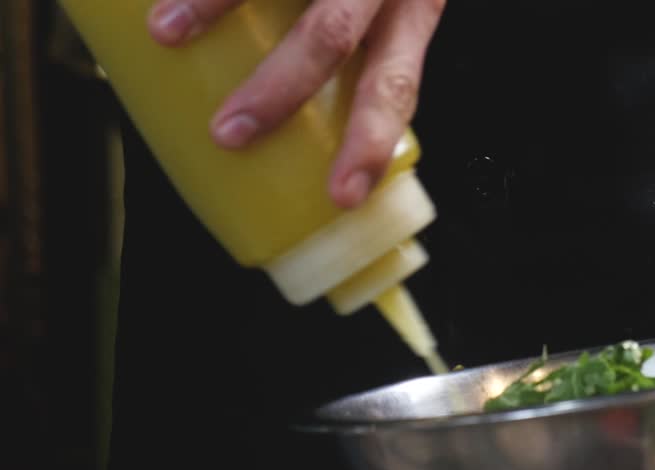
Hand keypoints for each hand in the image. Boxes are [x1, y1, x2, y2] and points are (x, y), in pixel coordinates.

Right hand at [148, 0, 445, 207]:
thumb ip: (369, 41)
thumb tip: (303, 119)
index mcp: (416, 6)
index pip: (398, 84)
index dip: (372, 141)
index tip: (341, 193)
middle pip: (333, 36)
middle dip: (278, 92)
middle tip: (228, 133)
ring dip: (212, 4)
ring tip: (164, 34)